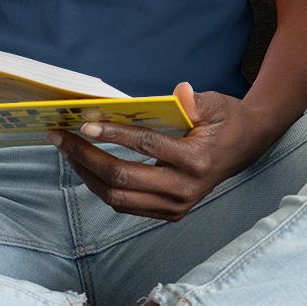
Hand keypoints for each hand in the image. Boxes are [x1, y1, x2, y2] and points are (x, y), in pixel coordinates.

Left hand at [49, 85, 274, 221]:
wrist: (246, 147)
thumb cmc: (226, 121)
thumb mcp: (216, 104)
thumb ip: (195, 101)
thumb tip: (179, 92)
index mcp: (196, 161)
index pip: (146, 147)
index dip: (113, 134)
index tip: (84, 123)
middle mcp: (184, 189)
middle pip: (123, 178)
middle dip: (85, 157)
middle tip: (60, 138)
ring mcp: (176, 206)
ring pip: (118, 198)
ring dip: (87, 174)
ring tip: (67, 151)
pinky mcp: (169, 213)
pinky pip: (126, 205)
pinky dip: (101, 187)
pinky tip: (86, 166)